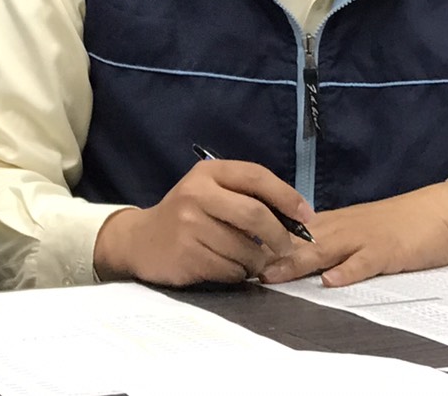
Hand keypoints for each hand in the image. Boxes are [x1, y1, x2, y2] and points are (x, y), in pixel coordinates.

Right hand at [93, 158, 312, 285]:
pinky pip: (231, 269)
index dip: (287, 196)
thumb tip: (298, 218)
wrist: (141, 241)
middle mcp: (196, 193)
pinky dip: (239, 273)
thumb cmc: (187, 216)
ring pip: (246, 248)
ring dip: (257, 261)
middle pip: (255, 214)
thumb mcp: (210, 192)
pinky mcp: (187, 254)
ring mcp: (189, 224)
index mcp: (207, 173)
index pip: (256, 176)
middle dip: (280, 236)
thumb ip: (246, 196)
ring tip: (249, 261)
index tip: (306, 217)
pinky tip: (227, 267)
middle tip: (286, 249)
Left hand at [259, 180, 447, 287]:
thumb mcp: (356, 228)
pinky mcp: (387, 252)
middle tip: (245, 267)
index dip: (266, 242)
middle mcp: (342, 228)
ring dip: (298, 262)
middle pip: (301, 241)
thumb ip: (327, 240)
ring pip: (325, 249)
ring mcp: (364, 239)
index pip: (292, 231)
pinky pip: (365, 262)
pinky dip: (348, 271)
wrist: (437, 212)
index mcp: (333, 223)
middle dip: (271, 254)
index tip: (238, 251)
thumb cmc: (395, 224)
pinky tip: (332, 280)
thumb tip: (292, 252)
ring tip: (273, 274)